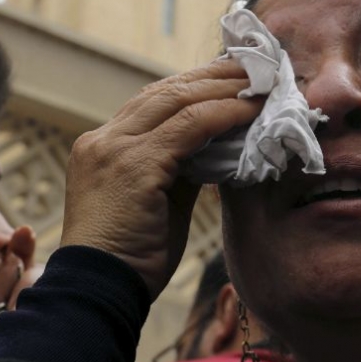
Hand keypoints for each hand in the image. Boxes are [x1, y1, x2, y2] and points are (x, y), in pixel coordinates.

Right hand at [60, 59, 261, 299]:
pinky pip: (190, 125)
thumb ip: (179, 168)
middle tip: (253, 67)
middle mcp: (104, 138)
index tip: (231, 78)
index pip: (153, 100)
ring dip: (224, 88)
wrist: (99, 293)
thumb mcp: (156, 201)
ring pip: (178, 98)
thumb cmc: (131, 258)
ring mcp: (115, 147)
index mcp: (102, 145)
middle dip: (213, 76)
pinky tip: (252, 109)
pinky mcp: (134, 163)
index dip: (195, 84)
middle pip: (166, 91)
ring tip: (261, 82)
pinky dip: (225, 113)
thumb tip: (217, 145)